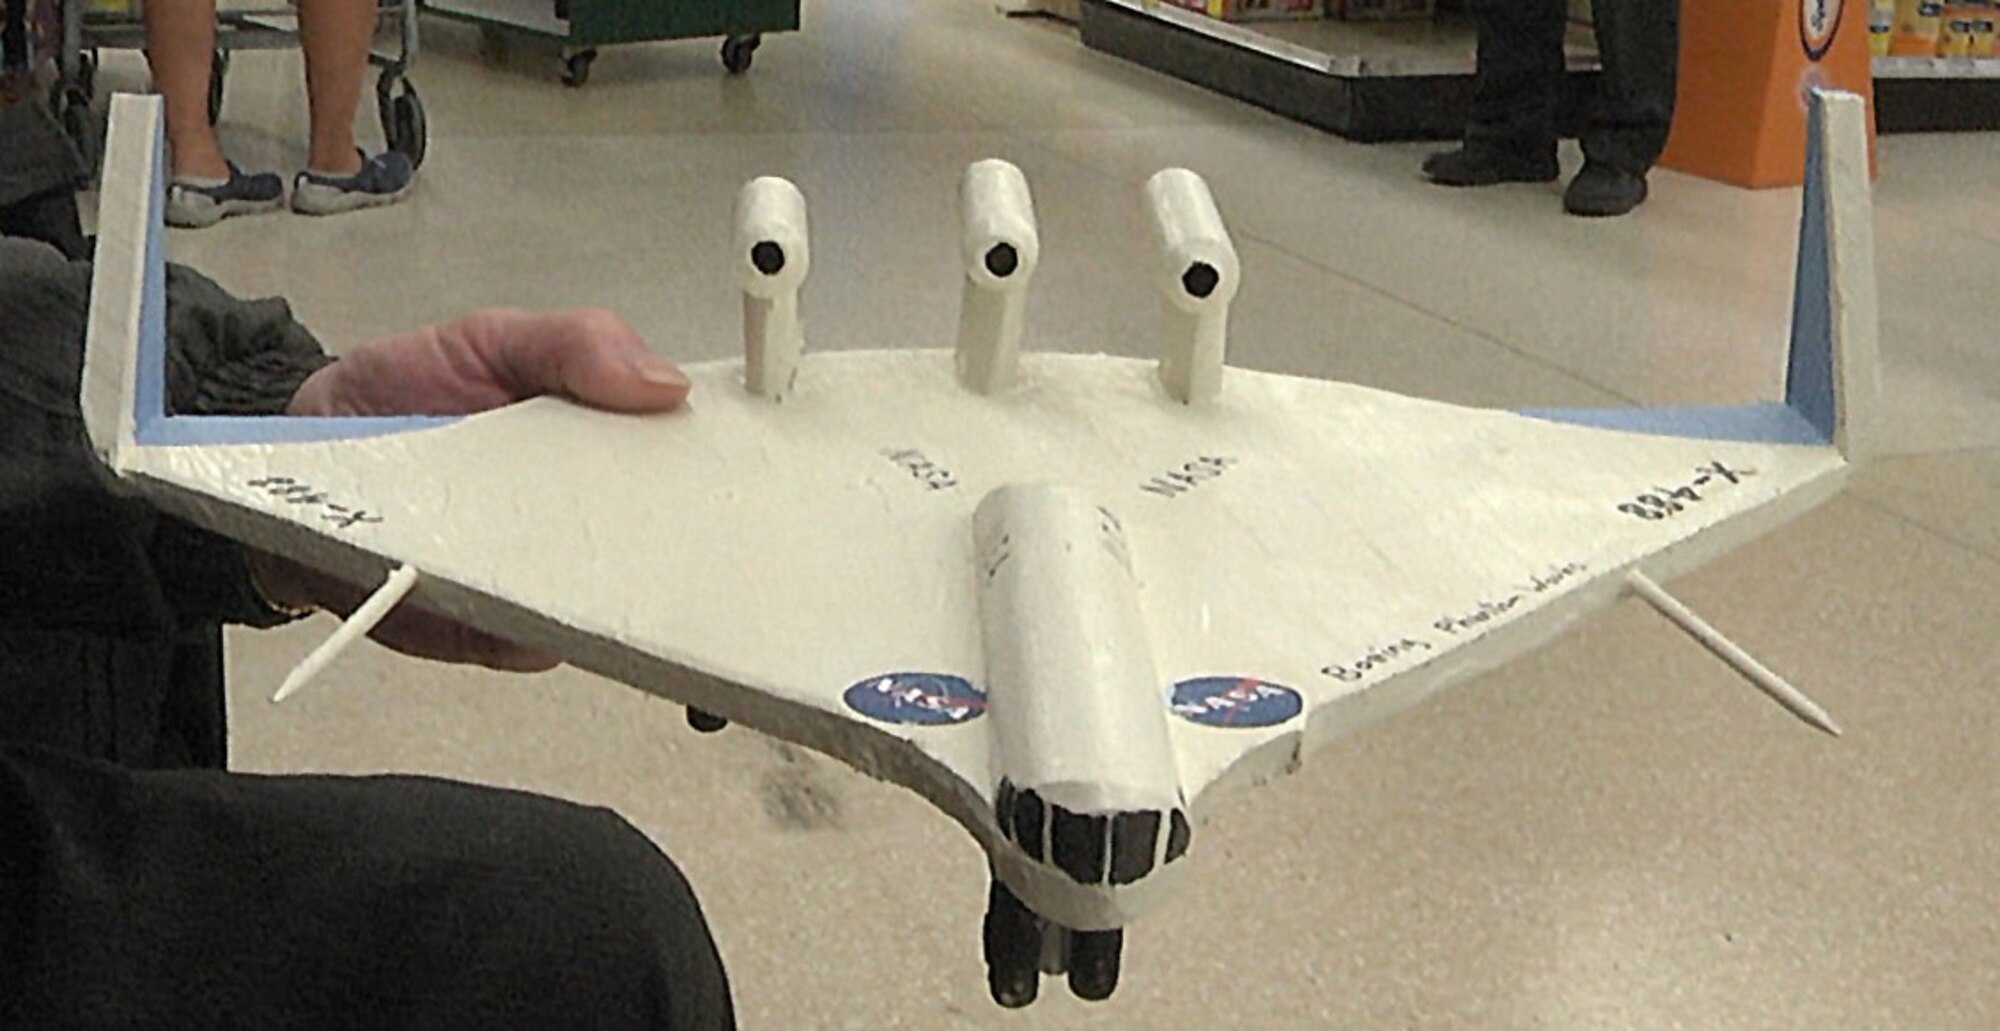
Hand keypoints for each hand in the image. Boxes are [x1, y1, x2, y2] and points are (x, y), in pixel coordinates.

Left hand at [247, 308, 690, 671]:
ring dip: (608, 602)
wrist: (297, 450)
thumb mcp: (494, 338)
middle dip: (683, 554)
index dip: (725, 484)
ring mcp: (538, 586)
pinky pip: (525, 645)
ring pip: (600, 611)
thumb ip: (575, 344)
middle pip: (659, 558)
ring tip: (592, 572)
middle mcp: (584, 529)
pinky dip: (528, 635)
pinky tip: (523, 614)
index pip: (686, 476)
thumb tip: (669, 384)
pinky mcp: (483, 633)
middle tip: (686, 537)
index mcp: (605, 454)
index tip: (753, 479)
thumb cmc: (408, 387)